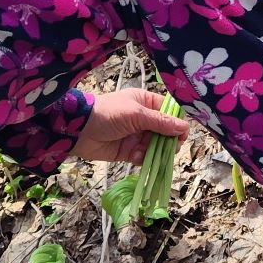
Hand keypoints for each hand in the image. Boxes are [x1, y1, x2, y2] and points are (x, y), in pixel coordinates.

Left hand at [73, 89, 188, 163]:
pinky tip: (135, 157)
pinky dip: (142, 159)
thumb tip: (184, 127)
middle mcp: (144, 119)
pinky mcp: (128, 151)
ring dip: (156, 152)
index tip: (183, 135)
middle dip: (169, 141)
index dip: (178, 122)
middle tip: (170, 149)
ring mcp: (136, 136)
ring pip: (156, 146)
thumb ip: (160, 122)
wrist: (79, 130)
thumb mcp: (136, 114)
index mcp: (146, 103)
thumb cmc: (108, 113)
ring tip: (150, 154)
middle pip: (166, 132)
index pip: (169, 112)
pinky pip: (143, 157)